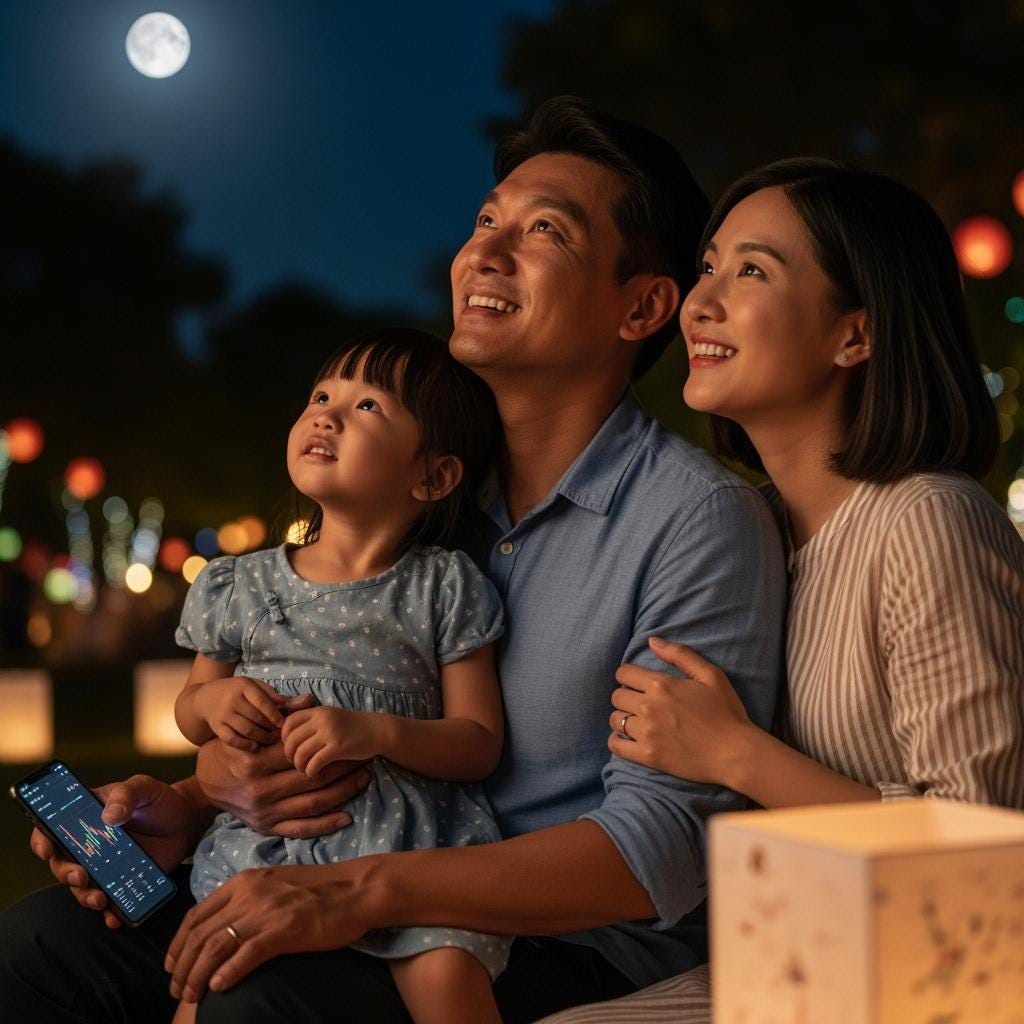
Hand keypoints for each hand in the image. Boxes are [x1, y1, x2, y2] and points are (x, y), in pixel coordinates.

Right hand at [29, 775, 199, 928]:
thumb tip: (110, 815)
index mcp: (85, 817)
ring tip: (100, 899)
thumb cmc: (160, 800)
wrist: (186, 821)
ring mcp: (103, 867)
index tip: (46, 849)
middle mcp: (87, 845)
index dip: (42, 840)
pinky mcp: (121, 883)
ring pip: (82, 887)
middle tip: (81, 876)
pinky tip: (115, 918)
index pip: (51, 829)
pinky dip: (109, 913)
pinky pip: (109, 903)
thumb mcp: (144, 787)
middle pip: (62, 864)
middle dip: (66, 874)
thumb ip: (126, 794)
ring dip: (85, 896)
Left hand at [165, 860, 375, 1003]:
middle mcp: (249, 893)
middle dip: (182, 966)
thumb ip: (247, 901)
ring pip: (216, 946)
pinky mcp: (284, 929)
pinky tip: (219, 987)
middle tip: (176, 990)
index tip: (171, 965)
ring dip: (198, 975)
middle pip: (200, 934)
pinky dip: (228, 972)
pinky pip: (246, 954)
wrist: (356, 888)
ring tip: (191, 996)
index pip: (197, 914)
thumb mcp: (274, 885)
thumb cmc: (319, 890)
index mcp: (244, 881)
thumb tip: (222, 928)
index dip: (177, 943)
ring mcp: (266, 911)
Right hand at [192, 676, 286, 751]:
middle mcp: (232, 700)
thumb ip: (269, 692)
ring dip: (261, 737)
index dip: (274, 714)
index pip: (262, 702)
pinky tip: (255, 746)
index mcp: (243, 686)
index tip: (283, 723)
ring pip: (246, 730)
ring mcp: (223, 714)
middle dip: (270, 727)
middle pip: (255, 717)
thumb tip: (285, 702)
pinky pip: (231, 739)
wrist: (207, 697)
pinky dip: (244, 745)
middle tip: (279, 734)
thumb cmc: (236, 691)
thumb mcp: (251, 685)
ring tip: (271, 739)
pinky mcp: (216, 727)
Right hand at [195, 732, 370, 837]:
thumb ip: (281, 717)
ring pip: (312, 803)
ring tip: (363, 780)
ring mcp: (264, 812)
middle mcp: (260, 790)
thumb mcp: (250, 730)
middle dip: (343, 769)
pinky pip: (301, 829)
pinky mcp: (266, 828)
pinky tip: (346, 817)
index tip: (351, 742)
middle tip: (365, 760)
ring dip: (342, 793)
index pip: (302, 754)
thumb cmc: (230, 751)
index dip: (330, 748)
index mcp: (255, 763)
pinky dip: (325, 824)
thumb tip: (310, 698)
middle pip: (313, 779)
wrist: (204, 785)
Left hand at [281, 706, 383, 775]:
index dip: (283, 737)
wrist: (377, 730)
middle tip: (294, 761)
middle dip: (289, 754)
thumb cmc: (351, 726)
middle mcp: (322, 719)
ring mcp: (331, 733)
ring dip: (299, 765)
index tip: (290, 746)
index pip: (288, 722)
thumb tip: (284, 737)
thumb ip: (310, 722)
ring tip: (303, 768)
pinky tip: (313, 772)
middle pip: (291, 739)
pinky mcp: (339, 747)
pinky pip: (315, 762)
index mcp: (318, 711)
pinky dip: (310, 770)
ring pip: (301, 752)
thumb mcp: (329, 717)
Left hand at [609, 637, 754, 785]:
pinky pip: (616, 746)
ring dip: (622, 718)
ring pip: (615, 720)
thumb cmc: (726, 712)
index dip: (629, 677)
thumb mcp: (711, 675)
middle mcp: (649, 706)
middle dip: (626, 697)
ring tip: (637, 722)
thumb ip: (680, 654)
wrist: (736, 753)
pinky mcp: (648, 756)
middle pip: (616, 696)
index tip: (638, 684)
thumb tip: (652, 640)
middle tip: (640, 704)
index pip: (623, 673)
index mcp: (662, 684)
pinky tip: (627, 739)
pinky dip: (617, 741)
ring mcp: (647, 733)